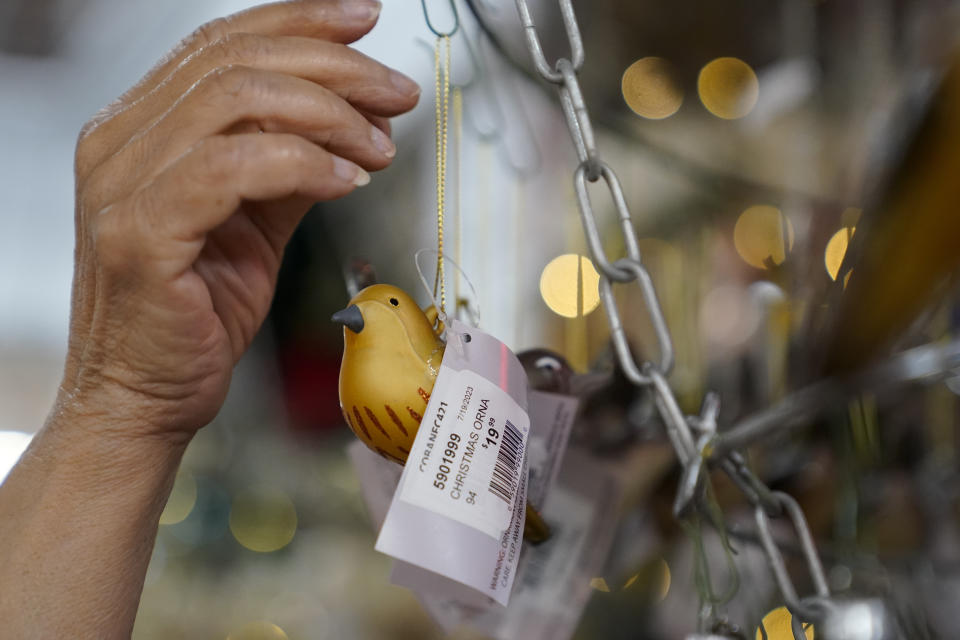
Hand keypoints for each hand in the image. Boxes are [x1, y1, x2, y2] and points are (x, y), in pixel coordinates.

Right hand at [62, 0, 417, 441]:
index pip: (224, 43)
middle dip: (337, 68)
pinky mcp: (139, 230)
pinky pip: (236, 165)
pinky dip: (305, 164)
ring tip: (379, 149)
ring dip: (331, 116)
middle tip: (396, 94)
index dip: (302, 22)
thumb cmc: (196, 317)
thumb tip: (354, 123)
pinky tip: (347, 181)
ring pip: (240, 99)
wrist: (147, 397)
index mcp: (141, 128)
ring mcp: (121, 183)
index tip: (366, 24)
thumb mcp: (255, 224)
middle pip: (239, 60)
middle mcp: (121, 142)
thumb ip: (290, 165)